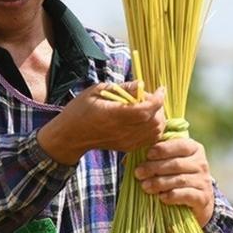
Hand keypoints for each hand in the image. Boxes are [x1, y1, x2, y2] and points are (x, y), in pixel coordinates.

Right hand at [38, 83, 165, 164]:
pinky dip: (153, 128)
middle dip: (159, 107)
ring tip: (149, 108)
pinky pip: (150, 139)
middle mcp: (121, 131)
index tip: (161, 88)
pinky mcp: (127, 147)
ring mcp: (125, 142)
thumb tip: (142, 85)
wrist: (71, 135)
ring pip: (156, 132)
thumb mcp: (97, 91)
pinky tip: (145, 119)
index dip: (158, 99)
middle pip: (155, 122)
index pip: (146, 109)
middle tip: (150, 98)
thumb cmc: (81, 109)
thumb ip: (122, 88)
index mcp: (113, 115)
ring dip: (158, 118)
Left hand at [134, 138, 213, 226]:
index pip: (180, 145)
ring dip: (159, 183)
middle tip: (138, 173)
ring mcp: (203, 181)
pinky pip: (186, 195)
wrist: (196, 200)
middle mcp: (201, 163)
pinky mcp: (202, 197)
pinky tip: (161, 198)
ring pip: (179, 180)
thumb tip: (127, 161)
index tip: (148, 155)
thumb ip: (151, 158)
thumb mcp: (166, 165)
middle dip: (154, 168)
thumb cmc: (175, 177)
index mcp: (193, 149)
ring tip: (144, 186)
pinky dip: (172, 196)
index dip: (163, 149)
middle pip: (176, 164)